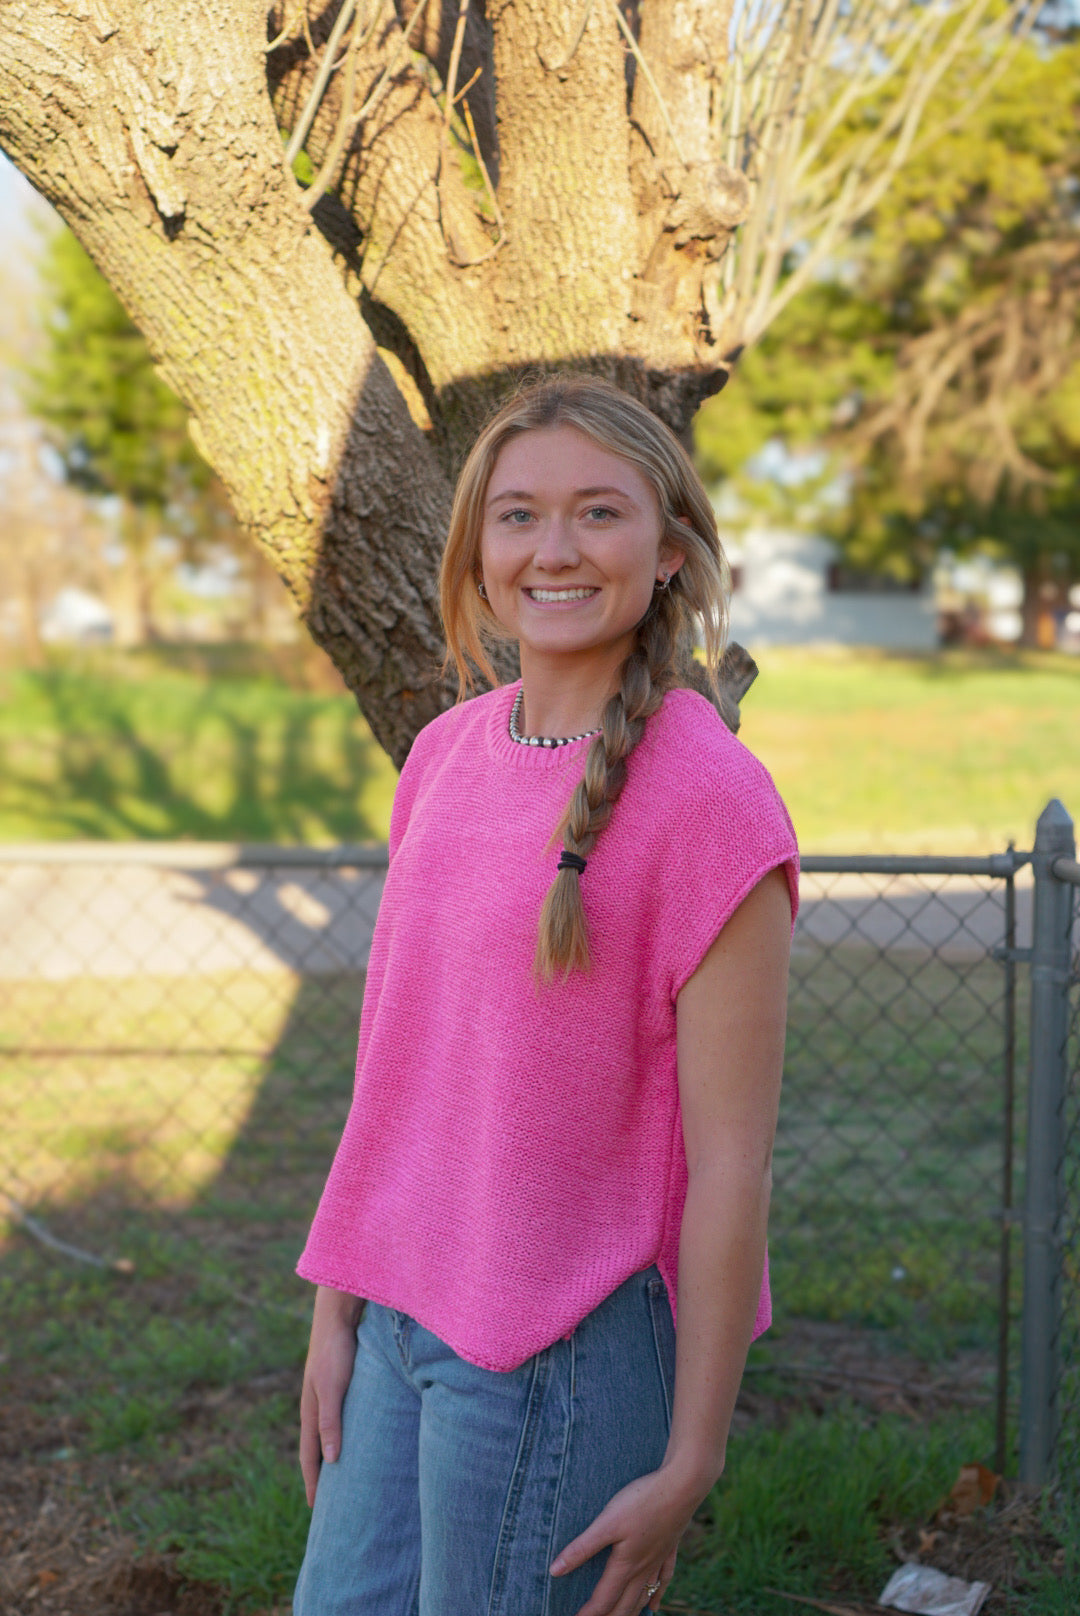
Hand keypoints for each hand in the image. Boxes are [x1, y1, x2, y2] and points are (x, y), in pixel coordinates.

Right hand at [299, 1285, 362, 1506]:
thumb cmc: (335, 1351)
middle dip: (319, 1475)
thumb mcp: (332, 1388)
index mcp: (310, 1412)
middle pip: (315, 1449)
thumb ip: (330, 1422)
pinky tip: (352, 1436)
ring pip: (326, 1434)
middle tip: (327, 1502)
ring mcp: (325, 1394)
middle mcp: (315, 1406)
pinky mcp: (337, 1383)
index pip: (310, 1457)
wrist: (337, 1314)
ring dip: (330, 1455)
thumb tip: (331, 1461)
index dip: (313, 1483)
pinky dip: (340, 1435)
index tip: (316, 1508)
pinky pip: (337, 1418)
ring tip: (340, 1475)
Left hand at [549, 1464, 706, 1615]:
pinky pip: (664, 1580)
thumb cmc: (641, 1502)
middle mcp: (643, 1568)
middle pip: (625, 1605)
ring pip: (644, 1596)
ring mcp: (658, 1559)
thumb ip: (582, 1548)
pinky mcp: (670, 1547)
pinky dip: (657, 1595)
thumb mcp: (606, 1523)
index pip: (603, 1600)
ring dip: (631, 1612)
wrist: (681, 1486)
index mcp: (625, 1565)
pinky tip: (655, 1604)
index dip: (588, 1614)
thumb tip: (555, 1571)